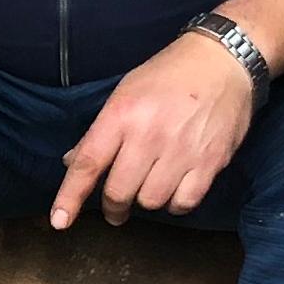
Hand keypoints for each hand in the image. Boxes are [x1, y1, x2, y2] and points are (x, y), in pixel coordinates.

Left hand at [52, 31, 257, 228]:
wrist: (223, 61)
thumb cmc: (168, 75)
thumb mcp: (125, 93)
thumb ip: (100, 131)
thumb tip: (73, 163)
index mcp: (122, 114)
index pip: (88, 164)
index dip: (70, 197)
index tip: (60, 221)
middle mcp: (149, 135)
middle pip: (119, 192)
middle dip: (113, 207)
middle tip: (116, 207)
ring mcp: (181, 150)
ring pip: (151, 202)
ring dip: (146, 201)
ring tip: (151, 185)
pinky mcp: (210, 162)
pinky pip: (184, 203)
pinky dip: (175, 204)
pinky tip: (175, 189)